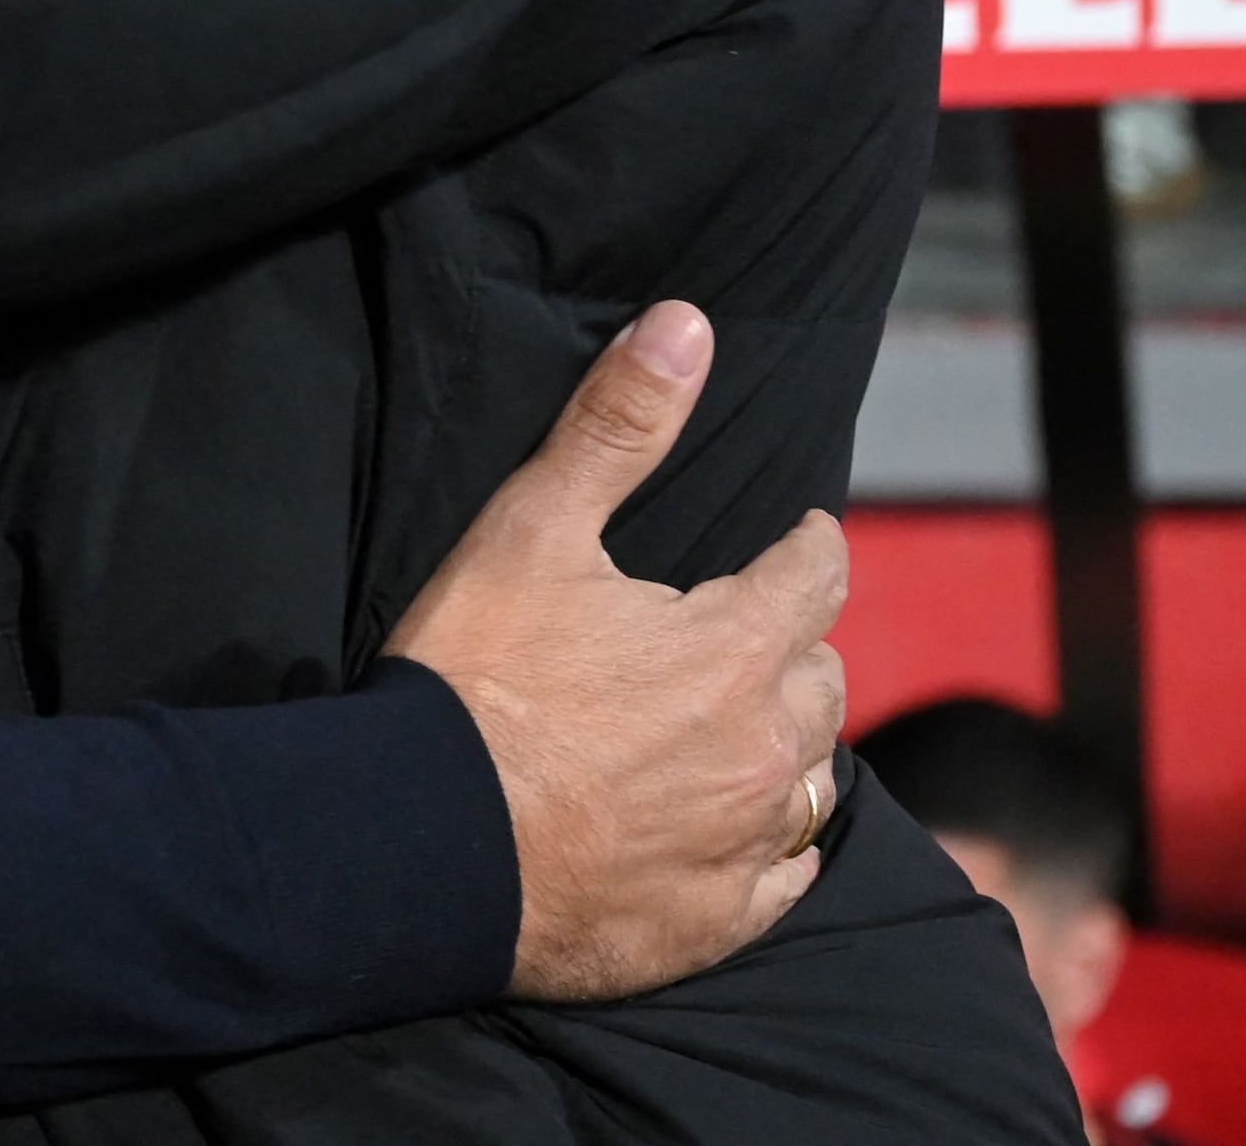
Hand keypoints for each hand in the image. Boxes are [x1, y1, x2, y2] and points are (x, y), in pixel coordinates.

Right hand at [385, 303, 848, 1003]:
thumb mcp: (532, 528)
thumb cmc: (475, 679)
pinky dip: (769, 846)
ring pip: (811, 779)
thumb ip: (618, 426)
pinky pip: (785, 876)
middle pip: (824, 678)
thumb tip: (687, 325)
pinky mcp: (718, 920)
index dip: (806, 546)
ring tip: (734, 730)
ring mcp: (747, 843)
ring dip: (783, 744)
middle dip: (792, 648)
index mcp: (736, 646)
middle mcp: (766, 747)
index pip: (816, 574)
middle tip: (742, 636)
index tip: (794, 538)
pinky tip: (730, 832)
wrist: (421, 843)